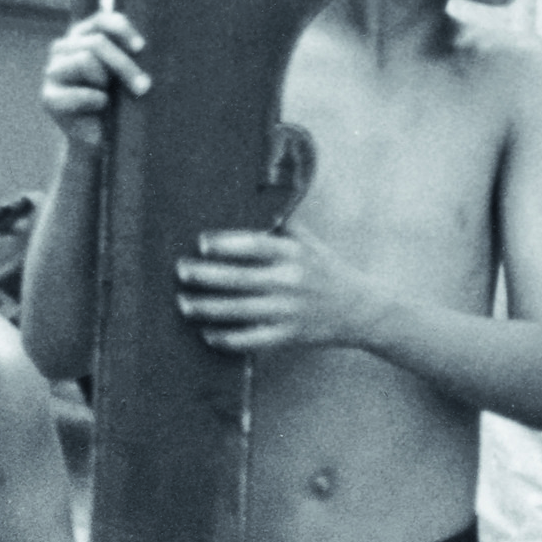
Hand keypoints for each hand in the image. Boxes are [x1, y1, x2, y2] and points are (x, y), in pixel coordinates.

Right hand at [41, 8, 149, 144]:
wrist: (97, 139)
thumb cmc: (116, 102)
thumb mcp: (124, 75)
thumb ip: (127, 55)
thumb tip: (140, 46)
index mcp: (82, 36)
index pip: (101, 21)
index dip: (122, 30)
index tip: (141, 48)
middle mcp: (63, 49)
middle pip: (96, 43)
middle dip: (124, 65)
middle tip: (144, 87)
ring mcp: (52, 72)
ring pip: (85, 60)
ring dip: (105, 81)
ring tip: (110, 98)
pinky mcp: (49, 98)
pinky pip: (78, 92)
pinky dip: (95, 100)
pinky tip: (100, 106)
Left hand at [175, 224, 366, 357]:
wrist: (360, 309)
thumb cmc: (326, 270)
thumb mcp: (309, 242)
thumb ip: (280, 226)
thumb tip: (245, 201)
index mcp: (294, 254)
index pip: (256, 245)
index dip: (226, 244)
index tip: (201, 243)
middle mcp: (290, 282)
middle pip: (239, 279)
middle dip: (205, 276)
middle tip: (181, 271)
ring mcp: (288, 312)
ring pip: (239, 311)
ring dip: (207, 308)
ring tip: (183, 303)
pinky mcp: (288, 337)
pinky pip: (251, 340)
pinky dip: (227, 338)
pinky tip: (207, 333)